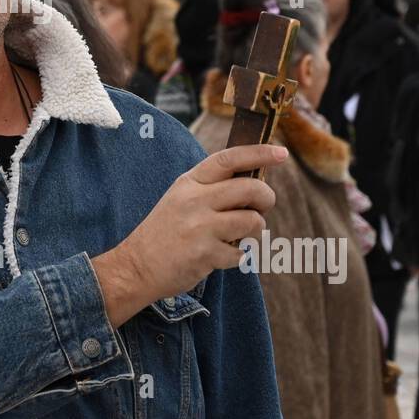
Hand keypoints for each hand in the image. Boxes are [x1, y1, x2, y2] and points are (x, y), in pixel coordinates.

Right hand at [91, 144, 284, 327]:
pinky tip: (219, 257)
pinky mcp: (205, 254)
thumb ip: (212, 188)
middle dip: (266, 198)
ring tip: (237, 236)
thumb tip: (254, 184)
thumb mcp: (181, 198)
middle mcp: (195, 200)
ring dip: (254, 231)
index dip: (258, 153)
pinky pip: (241, 253)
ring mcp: (200, 227)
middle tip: (262, 207)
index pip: (229, 159)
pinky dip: (237, 257)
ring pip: (252, 221)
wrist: (137, 266)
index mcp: (190, 182)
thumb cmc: (165, 231)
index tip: (281, 153)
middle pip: (250, 188)